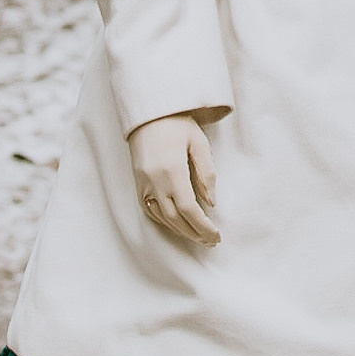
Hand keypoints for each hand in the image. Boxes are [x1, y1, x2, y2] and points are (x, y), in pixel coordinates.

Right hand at [129, 113, 220, 245]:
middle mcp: (155, 181)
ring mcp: (143, 184)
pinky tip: (178, 224)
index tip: (216, 235)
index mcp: (173, 170)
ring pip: (162, 217)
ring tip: (199, 236)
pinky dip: (165, 221)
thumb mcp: (198, 143)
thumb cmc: (176, 124)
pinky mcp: (138, 184)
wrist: (147, 113)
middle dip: (195, 233)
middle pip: (176, 219)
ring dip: (181, 231)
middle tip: (211, 241)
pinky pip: (150, 210)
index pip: (189, 209)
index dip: (203, 226)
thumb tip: (211, 203)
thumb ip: (207, 173)